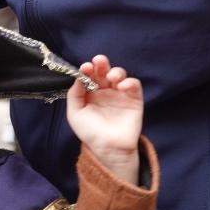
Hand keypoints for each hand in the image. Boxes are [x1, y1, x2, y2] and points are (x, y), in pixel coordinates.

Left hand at [66, 55, 142, 183]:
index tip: (85, 67)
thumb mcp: (75, 113)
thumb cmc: (90, 132)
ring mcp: (120, 94)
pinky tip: (122, 86)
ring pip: (120, 74)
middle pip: (104, 71)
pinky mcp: (134, 99)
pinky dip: (129, 82)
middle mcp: (105, 91)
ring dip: (116, 71)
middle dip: (101, 63)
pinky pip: (134, 85)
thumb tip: (79, 77)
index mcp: (90, 92)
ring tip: (111, 77)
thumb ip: (75, 94)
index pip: (89, 75)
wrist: (108, 148)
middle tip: (99, 61)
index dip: (88, 69)